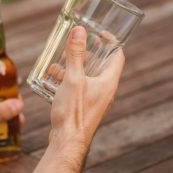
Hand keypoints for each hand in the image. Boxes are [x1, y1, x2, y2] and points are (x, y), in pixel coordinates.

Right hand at [50, 26, 124, 151]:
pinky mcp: (86, 106)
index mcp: (109, 82)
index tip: (100, 32)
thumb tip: (80, 31)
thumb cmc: (74, 112)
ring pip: (90, 76)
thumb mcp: (73, 78)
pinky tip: (54, 76)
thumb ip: (76, 54)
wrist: (67, 142)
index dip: (112, 41)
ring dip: (78, 65)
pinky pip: (81, 87)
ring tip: (63, 57)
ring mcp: (96, 99)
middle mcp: (106, 90)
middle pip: (103, 65)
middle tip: (80, 42)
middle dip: (91, 52)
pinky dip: (71, 78)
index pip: (118, 56)